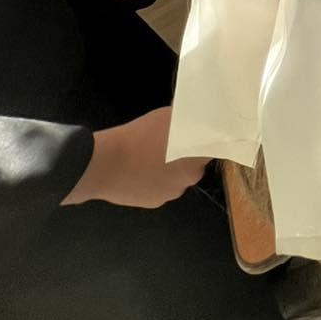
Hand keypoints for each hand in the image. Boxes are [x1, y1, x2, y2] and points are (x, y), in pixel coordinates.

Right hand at [63, 107, 208, 208]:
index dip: (206, 140)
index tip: (198, 134)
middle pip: (195, 165)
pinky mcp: (154, 202)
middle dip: (187, 155)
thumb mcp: (167, 117)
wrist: (107, 163)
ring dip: (170, 169)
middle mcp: (189, 178)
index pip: (213, 148)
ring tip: (151, 156)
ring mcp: (171, 193)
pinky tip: (142, 170)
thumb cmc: (139, 136)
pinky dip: (155, 180)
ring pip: (177, 178)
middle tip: (170, 142)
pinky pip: (161, 188)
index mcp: (196, 156)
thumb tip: (193, 121)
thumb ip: (185, 122)